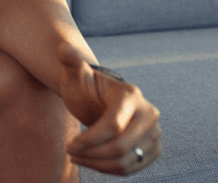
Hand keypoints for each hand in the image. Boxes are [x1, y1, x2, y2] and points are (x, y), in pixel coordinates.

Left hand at [58, 45, 161, 175]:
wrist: (100, 101)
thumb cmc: (85, 87)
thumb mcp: (75, 74)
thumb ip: (70, 61)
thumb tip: (62, 47)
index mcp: (131, 95)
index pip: (112, 125)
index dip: (89, 139)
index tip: (69, 145)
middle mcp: (149, 114)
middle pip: (120, 147)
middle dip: (91, 154)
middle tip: (70, 153)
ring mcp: (154, 133)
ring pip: (126, 161)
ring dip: (97, 164)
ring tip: (77, 157)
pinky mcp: (153, 149)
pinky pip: (131, 168)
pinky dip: (108, 170)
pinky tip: (91, 161)